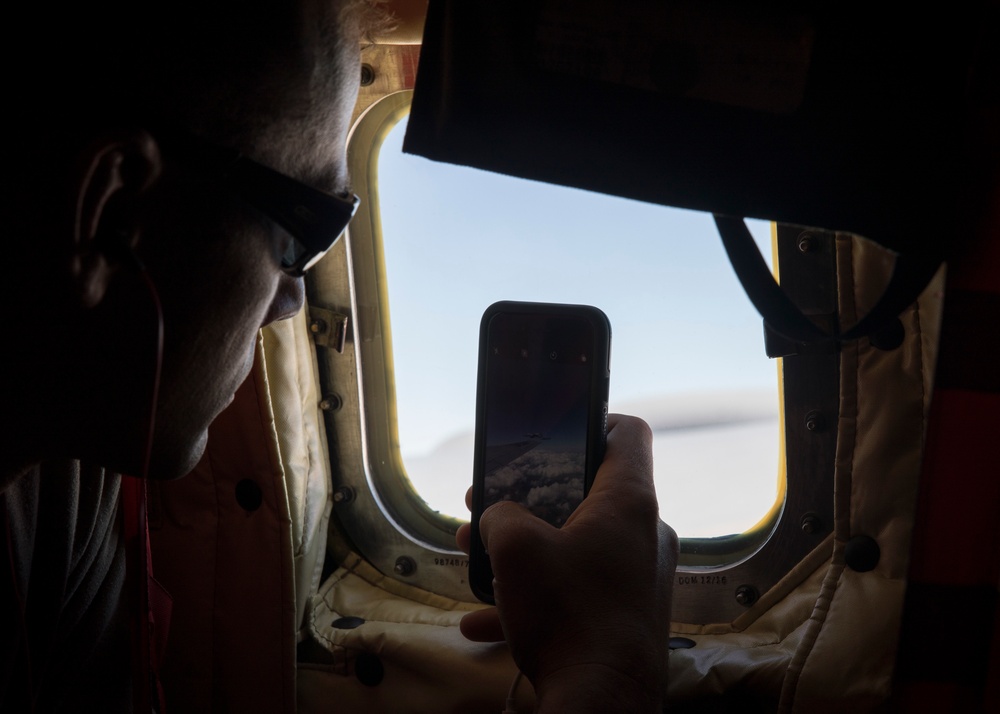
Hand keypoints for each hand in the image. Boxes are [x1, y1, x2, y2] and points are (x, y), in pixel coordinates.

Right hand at [456, 414, 676, 711]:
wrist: (601, 702)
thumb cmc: (567, 615)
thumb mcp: (516, 549)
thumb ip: (500, 515)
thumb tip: (497, 516)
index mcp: (629, 502)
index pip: (628, 432)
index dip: (592, 419)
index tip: (553, 431)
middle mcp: (644, 534)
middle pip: (588, 493)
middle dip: (531, 499)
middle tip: (490, 505)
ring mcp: (638, 577)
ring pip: (576, 546)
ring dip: (526, 550)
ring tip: (477, 560)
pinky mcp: (627, 615)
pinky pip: (577, 592)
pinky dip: (536, 597)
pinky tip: (484, 620)